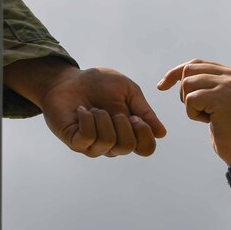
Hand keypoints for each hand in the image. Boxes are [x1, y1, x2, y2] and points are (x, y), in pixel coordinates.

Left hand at [19, 61, 167, 157]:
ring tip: (94, 108)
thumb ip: (144, 111)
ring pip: (108, 142)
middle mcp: (113, 144)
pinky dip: (87, 120)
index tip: (136, 116)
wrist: (69, 80)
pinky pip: (88, 137)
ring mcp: (94, 146)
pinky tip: (82, 111)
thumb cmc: (99, 84)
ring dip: (102, 118)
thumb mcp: (128, 91)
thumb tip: (161, 133)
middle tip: (114, 110)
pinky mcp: (76, 142)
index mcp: (129, 132)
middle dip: (122, 123)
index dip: (145, 134)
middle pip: (128, 147)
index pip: (146, 148)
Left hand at [156, 60, 230, 164]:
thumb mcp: (221, 101)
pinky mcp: (221, 98)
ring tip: (208, 117)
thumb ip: (209, 84)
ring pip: (187, 84)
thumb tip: (180, 74)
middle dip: (184, 92)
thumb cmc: (229, 131)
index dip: (176, 73)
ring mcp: (229, 85)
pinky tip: (209, 122)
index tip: (161, 86)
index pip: (197, 63)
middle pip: (189, 70)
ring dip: (190, 105)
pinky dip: (193, 114)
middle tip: (197, 110)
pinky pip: (190, 99)